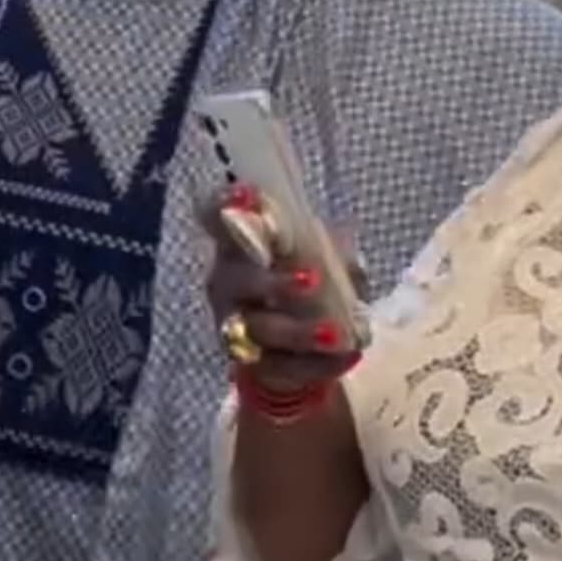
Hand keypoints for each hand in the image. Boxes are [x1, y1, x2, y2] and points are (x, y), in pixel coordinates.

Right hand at [201, 188, 358, 393]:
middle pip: (235, 279)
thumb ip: (333, 250)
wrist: (301, 352)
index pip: (216, 219)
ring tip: (336, 334)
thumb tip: (343, 247)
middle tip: (312, 281)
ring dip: (298, 330)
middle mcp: (226, 284)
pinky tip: (345, 356)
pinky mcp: (252, 366)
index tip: (245, 194)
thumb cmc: (306, 288)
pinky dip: (317, 362)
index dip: (224, 204)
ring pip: (258, 328)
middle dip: (272, 282)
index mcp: (239, 247)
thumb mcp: (325, 261)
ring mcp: (234, 327)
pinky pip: (282, 365)